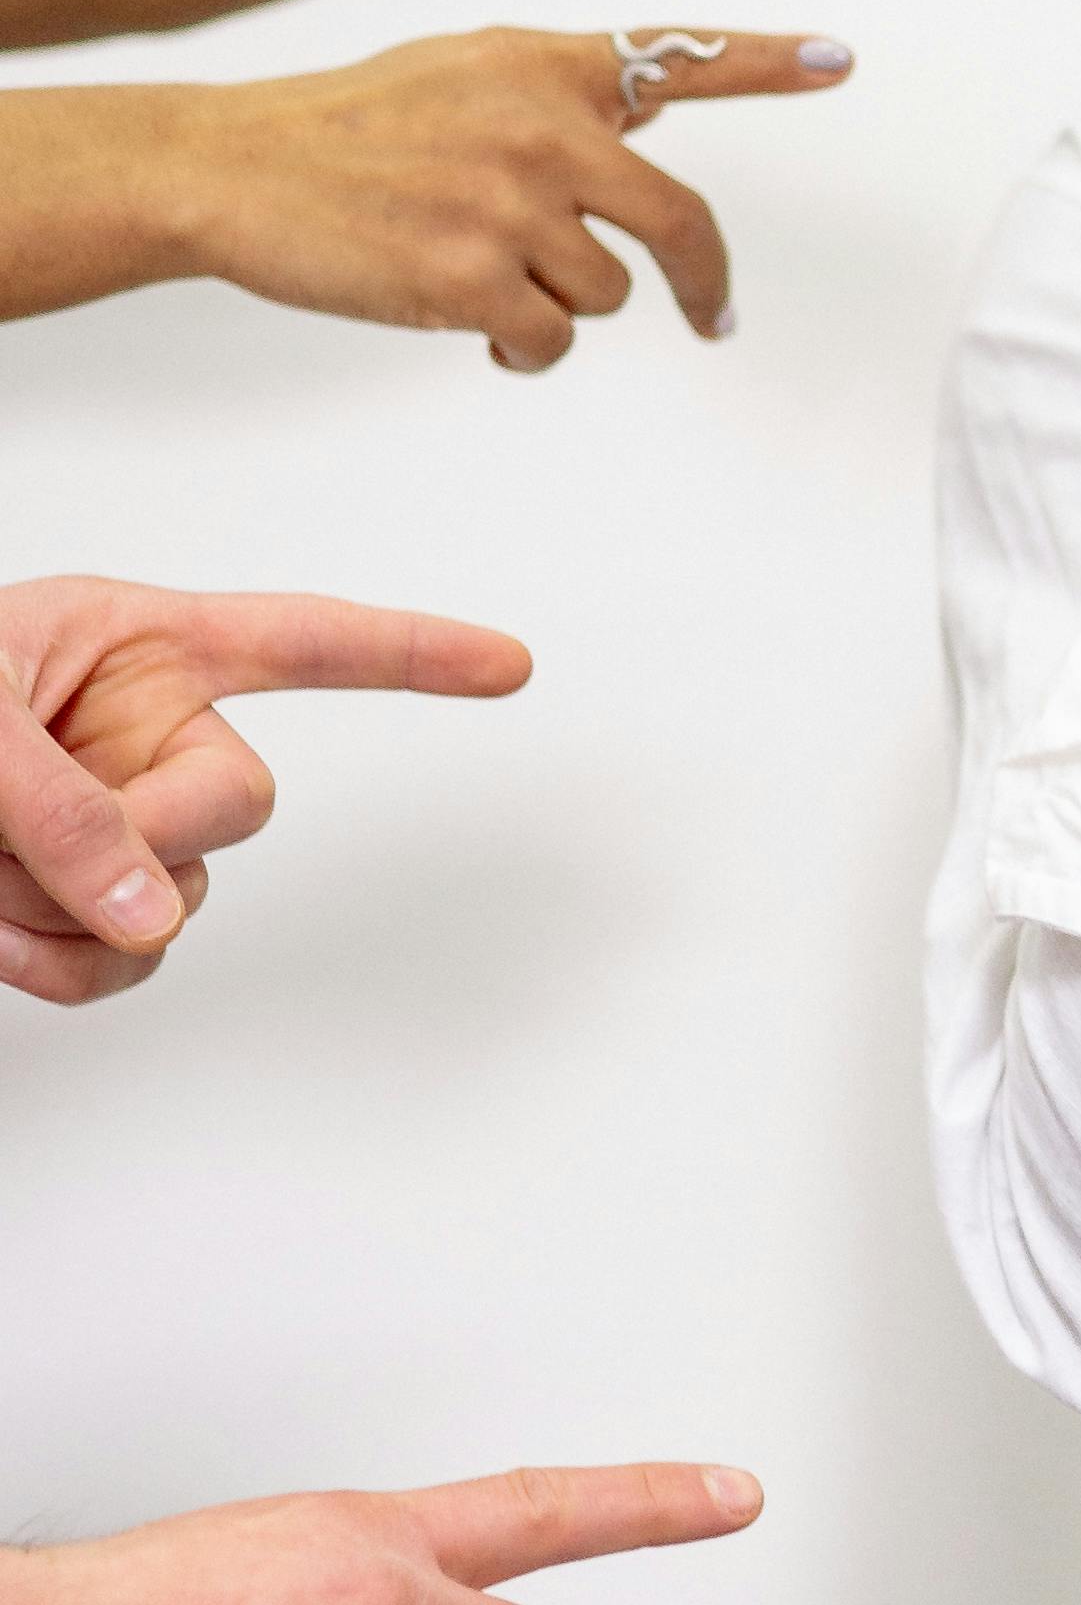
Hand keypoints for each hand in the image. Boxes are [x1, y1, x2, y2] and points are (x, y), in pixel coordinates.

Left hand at [0, 574, 528, 1004]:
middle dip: (141, 840)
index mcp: (137, 640)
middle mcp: (142, 730)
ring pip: (174, 906)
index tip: (509, 666)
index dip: (414, 655)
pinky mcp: (71, 902)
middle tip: (34, 843)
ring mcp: (113, 821)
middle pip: (234, 808)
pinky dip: (56, 964)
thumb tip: (146, 912)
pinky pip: (121, 961)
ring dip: (67, 913)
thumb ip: (57, 804)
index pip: (308, 640)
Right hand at [155, 22, 854, 367]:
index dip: (769, 63)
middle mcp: (545, 127)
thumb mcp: (463, 74)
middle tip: (713, 319)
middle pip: (681, 225)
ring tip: (482, 278)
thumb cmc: (349, 128)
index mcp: (545, 65)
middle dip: (704, 284)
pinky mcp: (474, 280)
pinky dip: (522, 350)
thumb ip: (556, 97)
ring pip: (607, 294)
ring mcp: (513, 205)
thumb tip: (643, 119)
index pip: (680, 58)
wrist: (233, 167)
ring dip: (560, 306)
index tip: (842, 59)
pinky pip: (551, 342)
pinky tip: (468, 323)